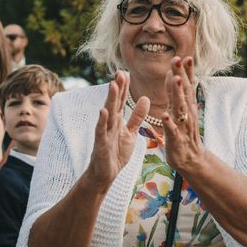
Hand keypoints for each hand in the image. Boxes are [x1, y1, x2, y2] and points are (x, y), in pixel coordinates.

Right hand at [87, 71, 147, 188]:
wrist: (106, 174)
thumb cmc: (116, 152)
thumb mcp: (130, 132)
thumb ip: (136, 117)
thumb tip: (145, 98)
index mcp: (117, 120)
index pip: (121, 100)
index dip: (124, 87)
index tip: (126, 72)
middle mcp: (109, 123)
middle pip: (114, 102)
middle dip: (118, 88)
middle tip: (120, 72)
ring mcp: (104, 132)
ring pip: (108, 113)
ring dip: (110, 99)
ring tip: (113, 85)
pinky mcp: (101, 144)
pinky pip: (101, 131)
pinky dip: (102, 121)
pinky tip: (103, 111)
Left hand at [162, 56, 205, 172]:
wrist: (191, 159)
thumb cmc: (183, 132)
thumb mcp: (179, 110)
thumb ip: (175, 92)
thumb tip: (172, 73)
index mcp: (186, 105)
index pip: (187, 85)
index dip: (186, 71)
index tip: (184, 56)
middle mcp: (186, 113)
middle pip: (184, 91)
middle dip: (181, 75)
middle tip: (178, 59)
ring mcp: (182, 126)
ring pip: (180, 107)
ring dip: (177, 93)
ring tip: (175, 79)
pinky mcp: (176, 139)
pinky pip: (172, 130)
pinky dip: (169, 122)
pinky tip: (164, 114)